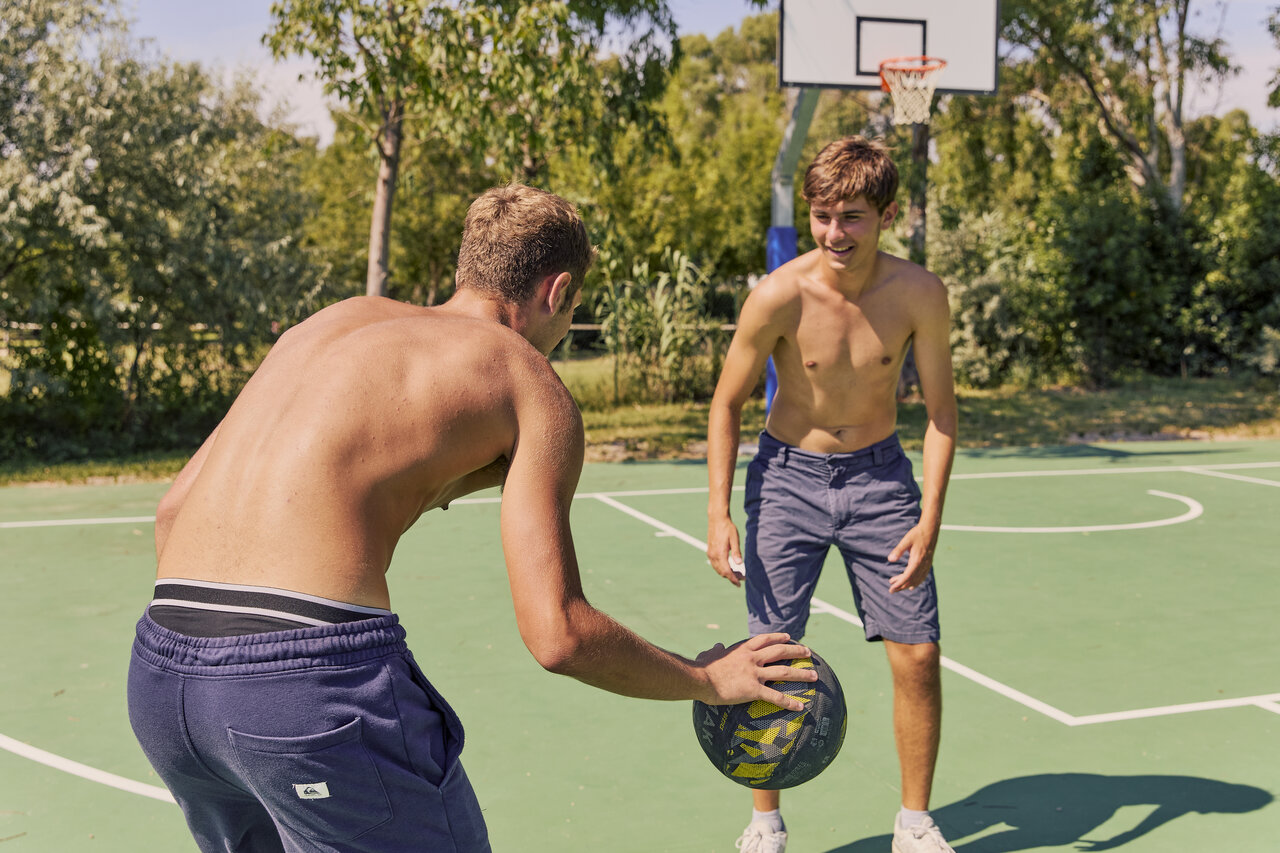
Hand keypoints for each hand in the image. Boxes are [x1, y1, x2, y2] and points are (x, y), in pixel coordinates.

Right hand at [695, 633, 816, 709]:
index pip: (765, 640)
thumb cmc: (702, 667)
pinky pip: (775, 697)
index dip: (778, 638)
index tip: (789, 637)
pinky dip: (789, 702)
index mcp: (742, 649)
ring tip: (814, 676)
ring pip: (783, 672)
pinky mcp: (753, 690)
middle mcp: (752, 658)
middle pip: (779, 652)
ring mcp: (754, 673)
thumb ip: (716, 650)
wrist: (700, 678)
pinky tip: (800, 706)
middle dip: (796, 651)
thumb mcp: (710, 654)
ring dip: (801, 674)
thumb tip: (717, 645)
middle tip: (808, 653)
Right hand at [706, 515, 744, 586]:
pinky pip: (715, 564)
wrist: (717, 518)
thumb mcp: (735, 539)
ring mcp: (710, 553)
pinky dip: (722, 568)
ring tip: (736, 573)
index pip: (727, 571)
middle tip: (742, 577)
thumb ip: (736, 552)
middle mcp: (713, 555)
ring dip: (726, 573)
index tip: (740, 584)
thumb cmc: (727, 527)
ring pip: (718, 569)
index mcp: (720, 554)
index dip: (733, 579)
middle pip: (722, 572)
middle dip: (731, 577)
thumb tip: (740, 564)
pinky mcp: (710, 551)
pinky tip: (728, 566)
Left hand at [887, 522, 937, 592]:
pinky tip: (912, 585)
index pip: (907, 576)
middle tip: (891, 590)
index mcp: (917, 560)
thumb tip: (890, 559)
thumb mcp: (906, 541)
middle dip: (901, 586)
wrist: (931, 530)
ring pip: (917, 579)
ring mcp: (926, 565)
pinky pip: (922, 576)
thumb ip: (898, 550)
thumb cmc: (917, 534)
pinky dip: (916, 582)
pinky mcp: (928, 563)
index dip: (899, 583)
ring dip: (907, 584)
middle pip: (911, 580)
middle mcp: (923, 565)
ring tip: (897, 586)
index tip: (892, 588)